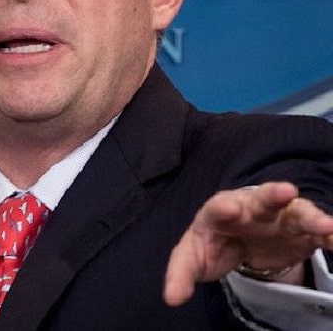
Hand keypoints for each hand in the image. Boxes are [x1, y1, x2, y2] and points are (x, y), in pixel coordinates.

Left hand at [163, 181, 332, 305]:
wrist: (239, 239)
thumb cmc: (213, 243)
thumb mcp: (193, 258)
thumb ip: (180, 275)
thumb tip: (171, 299)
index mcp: (220, 211)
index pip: (219, 207)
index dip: (224, 208)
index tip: (229, 209)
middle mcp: (252, 208)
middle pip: (262, 198)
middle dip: (273, 194)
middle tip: (287, 191)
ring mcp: (279, 217)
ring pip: (297, 212)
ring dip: (311, 217)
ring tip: (325, 226)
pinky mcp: (301, 231)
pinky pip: (317, 232)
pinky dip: (329, 235)